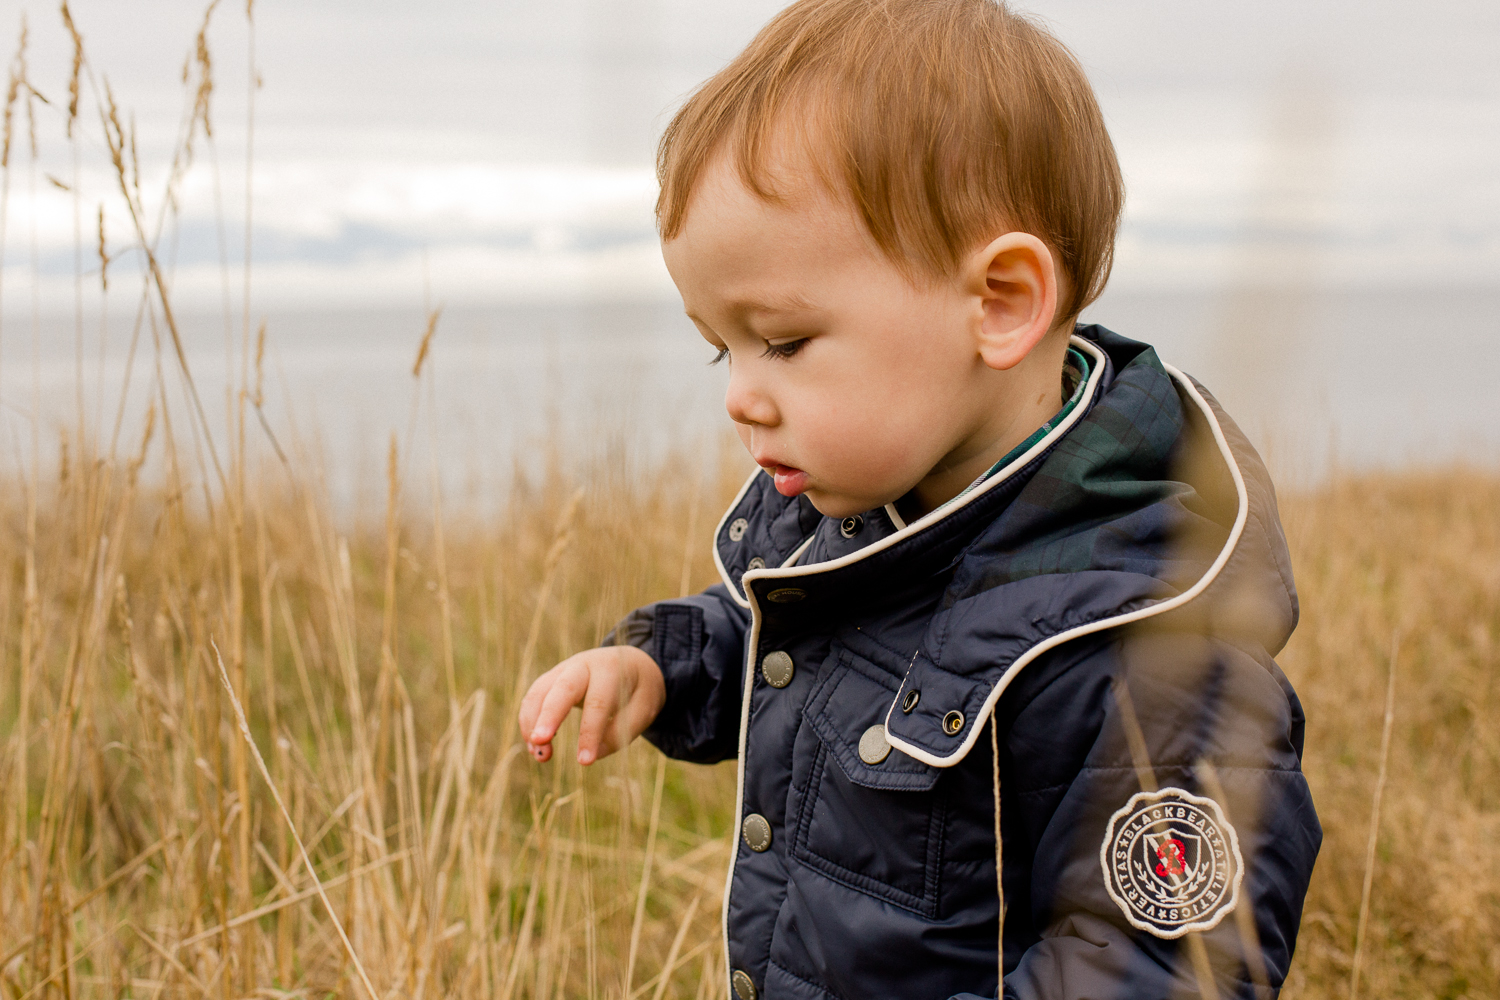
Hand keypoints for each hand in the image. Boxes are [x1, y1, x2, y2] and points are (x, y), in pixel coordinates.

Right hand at [518, 645, 666, 764]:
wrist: (630, 662)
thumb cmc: (638, 690)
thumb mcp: (644, 708)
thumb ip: (621, 731)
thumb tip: (591, 755)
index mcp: (611, 669)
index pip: (598, 702)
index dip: (589, 733)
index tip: (584, 762)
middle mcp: (583, 665)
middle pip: (562, 688)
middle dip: (548, 715)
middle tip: (540, 742)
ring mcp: (563, 670)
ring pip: (539, 692)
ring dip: (532, 723)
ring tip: (539, 755)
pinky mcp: (550, 679)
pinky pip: (533, 698)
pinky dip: (529, 721)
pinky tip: (535, 747)